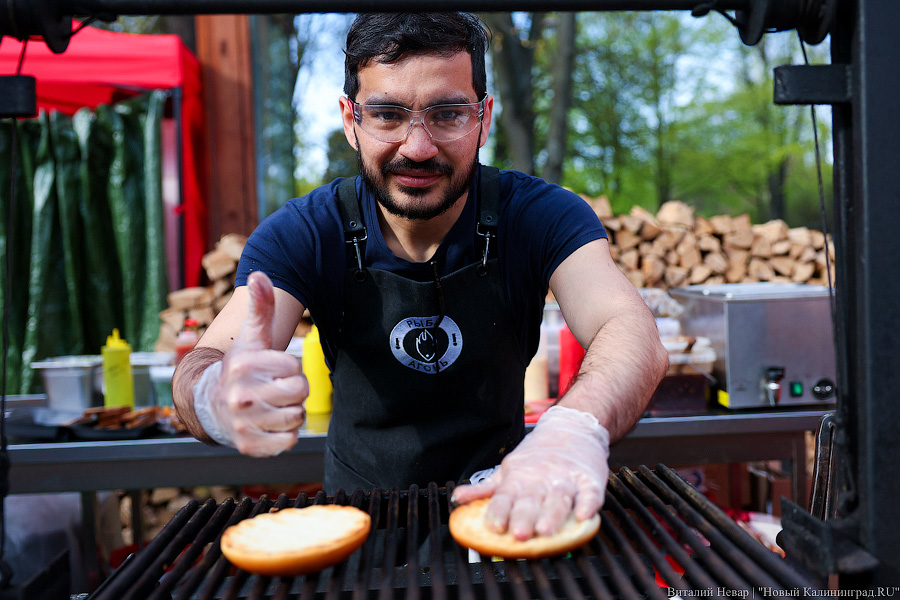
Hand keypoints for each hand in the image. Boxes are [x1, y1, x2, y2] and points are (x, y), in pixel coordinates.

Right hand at [194, 271, 308, 456]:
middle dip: (294, 389)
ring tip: (272, 405)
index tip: (272, 369)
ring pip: (296, 417)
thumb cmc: (241, 367)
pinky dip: (286, 434)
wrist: (211, 405)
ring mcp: (243, 423)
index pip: (295, 367)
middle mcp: (240, 395)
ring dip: (291, 411)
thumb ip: (260, 306)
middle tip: (274, 388)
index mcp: (242, 366)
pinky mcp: (249, 446)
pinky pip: (289, 441)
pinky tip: (269, 424)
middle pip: (299, 391)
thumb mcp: (251, 336)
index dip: (289, 368)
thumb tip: (260, 274)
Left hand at [451, 405, 609, 539]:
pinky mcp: (589, 480)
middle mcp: (541, 478)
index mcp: (519, 478)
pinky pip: (590, 494)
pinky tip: (584, 516)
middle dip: (524, 517)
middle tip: (519, 534)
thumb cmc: (538, 456)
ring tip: (546, 530)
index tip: (494, 526)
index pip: (505, 496)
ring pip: (559, 499)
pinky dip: (588, 505)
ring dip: (552, 515)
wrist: (573, 427)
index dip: (499, 511)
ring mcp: (566, 478)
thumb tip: (458, 499)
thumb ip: (484, 489)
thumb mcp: (508, 469)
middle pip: (531, 500)